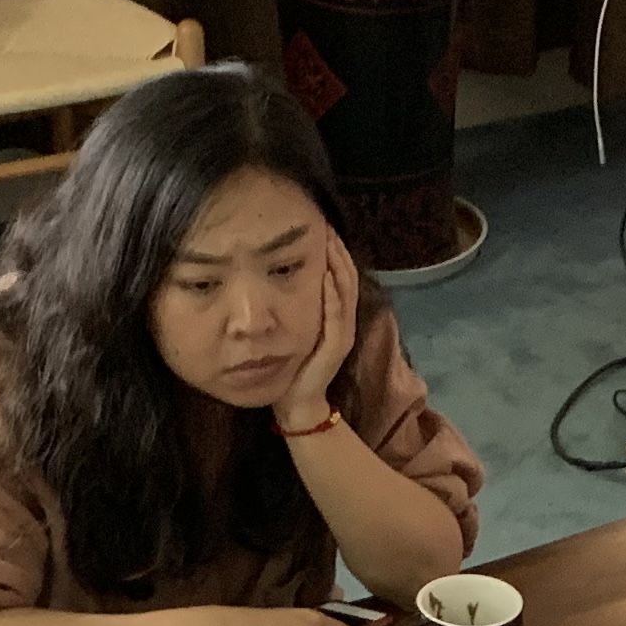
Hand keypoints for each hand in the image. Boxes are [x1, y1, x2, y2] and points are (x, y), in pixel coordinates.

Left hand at [278, 227, 358, 431]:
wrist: (296, 401)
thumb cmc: (291, 363)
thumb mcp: (292, 325)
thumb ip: (293, 301)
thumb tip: (277, 269)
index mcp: (335, 313)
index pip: (341, 273)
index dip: (334, 248)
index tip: (322, 223)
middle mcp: (343, 320)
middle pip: (348, 275)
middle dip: (338, 249)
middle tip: (326, 223)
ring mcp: (342, 332)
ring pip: (347, 291)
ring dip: (339, 265)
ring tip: (330, 241)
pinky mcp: (336, 346)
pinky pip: (338, 315)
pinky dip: (334, 294)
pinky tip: (327, 276)